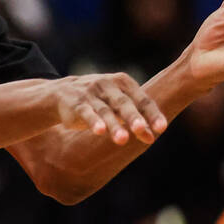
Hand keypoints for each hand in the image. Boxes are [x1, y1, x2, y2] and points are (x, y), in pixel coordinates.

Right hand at [50, 73, 167, 144]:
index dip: (152, 114)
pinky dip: (93, 121)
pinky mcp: (76, 104)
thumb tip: (152, 138)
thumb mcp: (118, 107)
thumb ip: (135, 120)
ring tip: (122, 140)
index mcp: (123, 83)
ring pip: (105, 110)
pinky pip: (86, 113)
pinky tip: (99, 131)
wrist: (62, 93)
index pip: (142, 99)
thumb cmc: (99, 101)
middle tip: (142, 130)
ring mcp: (91, 93)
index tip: (161, 128)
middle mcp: (108, 85)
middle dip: (133, 117)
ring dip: (113, 125)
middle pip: (123, 103)